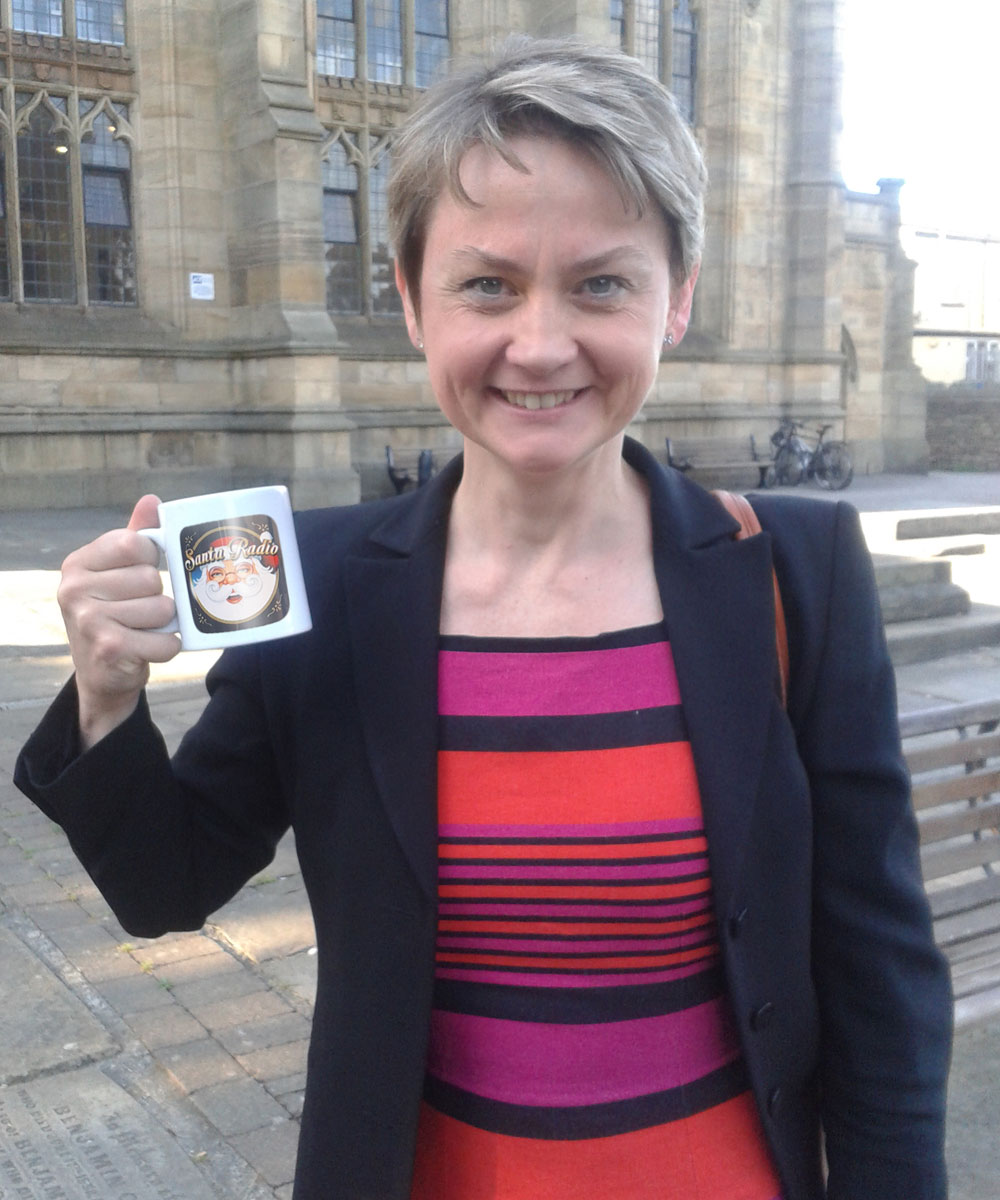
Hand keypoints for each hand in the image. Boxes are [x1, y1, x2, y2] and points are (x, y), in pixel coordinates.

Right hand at [58, 495, 180, 749]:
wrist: (102, 673)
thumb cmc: (115, 614)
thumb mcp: (118, 572)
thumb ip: (135, 536)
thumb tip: (152, 500)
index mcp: (78, 563)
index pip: (136, 544)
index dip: (150, 560)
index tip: (139, 575)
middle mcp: (75, 589)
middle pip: (152, 579)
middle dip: (157, 597)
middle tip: (139, 611)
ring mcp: (88, 620)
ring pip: (162, 608)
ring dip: (164, 623)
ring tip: (142, 629)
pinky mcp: (109, 648)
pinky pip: (166, 640)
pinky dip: (166, 647)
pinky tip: (147, 648)